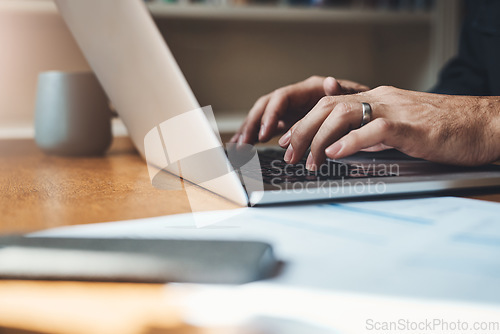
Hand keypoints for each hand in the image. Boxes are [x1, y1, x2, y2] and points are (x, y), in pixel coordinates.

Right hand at [230, 76, 368, 144]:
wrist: (364, 113)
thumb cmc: (359, 105)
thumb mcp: (353, 98)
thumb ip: (339, 92)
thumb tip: (329, 82)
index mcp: (308, 89)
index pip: (281, 98)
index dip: (270, 115)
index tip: (264, 133)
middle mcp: (296, 97)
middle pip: (266, 106)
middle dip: (252, 124)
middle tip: (244, 143)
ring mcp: (291, 110)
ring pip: (263, 117)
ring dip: (249, 131)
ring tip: (238, 147)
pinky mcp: (289, 122)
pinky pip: (267, 128)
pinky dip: (254, 136)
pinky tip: (242, 147)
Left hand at [278, 86, 499, 167]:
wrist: (484, 123)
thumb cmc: (445, 130)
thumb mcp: (400, 131)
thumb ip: (372, 136)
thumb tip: (346, 147)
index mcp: (378, 100)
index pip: (330, 105)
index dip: (305, 122)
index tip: (288, 140)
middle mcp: (381, 99)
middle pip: (328, 107)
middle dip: (302, 130)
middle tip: (288, 153)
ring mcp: (395, 110)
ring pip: (344, 114)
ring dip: (319, 139)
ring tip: (308, 160)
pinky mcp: (411, 126)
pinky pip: (374, 129)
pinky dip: (350, 141)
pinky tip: (335, 153)